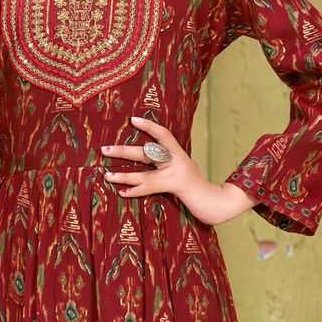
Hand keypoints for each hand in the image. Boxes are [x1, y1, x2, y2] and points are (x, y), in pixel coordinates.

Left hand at [102, 115, 254, 225]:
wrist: (216, 202)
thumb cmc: (198, 187)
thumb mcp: (186, 169)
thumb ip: (170, 163)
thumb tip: (152, 157)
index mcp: (179, 154)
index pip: (163, 134)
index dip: (148, 126)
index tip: (132, 119)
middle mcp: (177, 161)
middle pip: (146, 153)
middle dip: (123, 151)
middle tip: (104, 149)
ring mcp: (175, 174)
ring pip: (144, 174)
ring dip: (123, 175)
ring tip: (106, 175)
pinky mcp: (175, 188)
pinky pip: (150, 189)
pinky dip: (135, 191)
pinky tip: (122, 192)